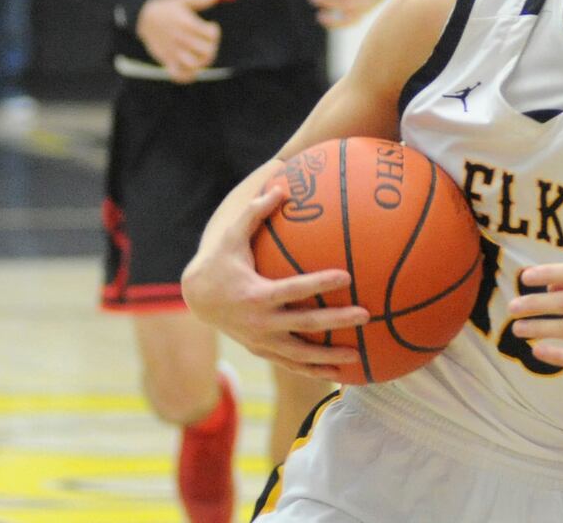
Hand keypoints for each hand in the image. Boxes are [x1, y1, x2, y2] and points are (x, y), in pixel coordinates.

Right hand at [135, 0, 221, 81]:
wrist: (143, 17)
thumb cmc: (167, 7)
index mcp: (187, 24)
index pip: (211, 34)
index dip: (215, 32)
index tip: (210, 28)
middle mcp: (181, 39)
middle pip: (207, 51)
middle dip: (212, 48)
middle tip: (208, 43)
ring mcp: (173, 51)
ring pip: (195, 65)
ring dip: (203, 62)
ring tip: (201, 55)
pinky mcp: (166, 59)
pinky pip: (178, 75)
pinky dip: (187, 76)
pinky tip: (193, 70)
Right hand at [181, 161, 369, 378]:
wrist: (197, 298)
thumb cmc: (221, 260)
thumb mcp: (232, 236)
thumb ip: (256, 211)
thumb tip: (282, 186)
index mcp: (257, 294)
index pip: (294, 289)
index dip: (320, 284)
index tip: (347, 276)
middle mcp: (261, 323)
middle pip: (305, 324)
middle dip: (336, 322)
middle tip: (366, 315)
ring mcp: (262, 341)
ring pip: (301, 354)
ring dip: (330, 357)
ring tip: (360, 356)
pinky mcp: (263, 352)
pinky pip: (292, 365)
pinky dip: (314, 371)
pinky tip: (339, 375)